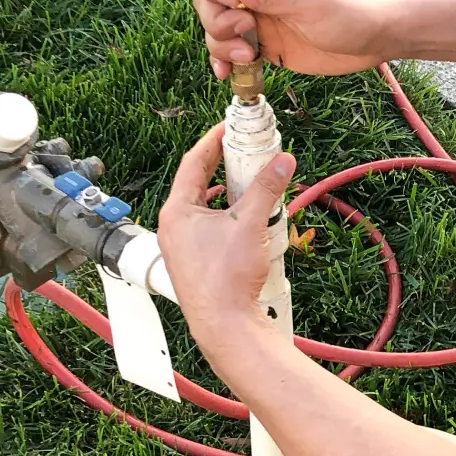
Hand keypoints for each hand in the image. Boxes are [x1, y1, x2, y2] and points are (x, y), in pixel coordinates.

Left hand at [156, 123, 297, 348]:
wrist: (225, 326)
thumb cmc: (226, 279)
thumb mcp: (251, 224)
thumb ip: (267, 188)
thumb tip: (282, 162)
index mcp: (177, 212)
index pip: (192, 164)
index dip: (212, 142)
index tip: (229, 129)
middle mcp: (174, 228)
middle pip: (198, 185)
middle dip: (224, 167)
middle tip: (245, 153)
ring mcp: (182, 248)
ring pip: (205, 209)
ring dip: (228, 195)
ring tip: (252, 186)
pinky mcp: (195, 264)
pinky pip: (209, 230)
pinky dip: (228, 218)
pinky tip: (247, 222)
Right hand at [192, 0, 394, 77]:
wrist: (371, 42)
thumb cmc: (347, 14)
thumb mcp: (307, 2)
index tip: (230, 0)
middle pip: (209, 0)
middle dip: (216, 18)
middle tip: (247, 30)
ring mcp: (258, 24)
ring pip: (216, 28)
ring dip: (220, 43)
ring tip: (247, 55)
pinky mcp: (264, 49)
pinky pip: (231, 53)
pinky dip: (222, 62)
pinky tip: (227, 75)